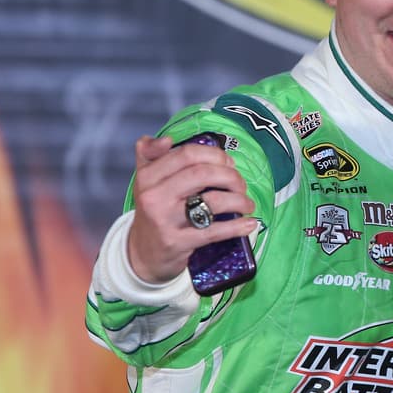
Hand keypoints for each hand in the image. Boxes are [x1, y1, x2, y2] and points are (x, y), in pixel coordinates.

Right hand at [126, 135, 256, 283]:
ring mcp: (165, 220)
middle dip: (231, 177)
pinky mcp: (177, 242)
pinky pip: (214, 231)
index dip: (215, 155)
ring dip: (239, 200)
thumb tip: (166, 139)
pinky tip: (249, 223)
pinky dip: (237, 227)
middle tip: (241, 185)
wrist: (143, 254)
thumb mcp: (146, 181)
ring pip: (213, 201)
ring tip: (247, 205)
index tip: (229, 163)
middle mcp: (154, 196)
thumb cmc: (154, 211)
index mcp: (148, 176)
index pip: (187, 155)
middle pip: (203, 174)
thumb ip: (151, 154)